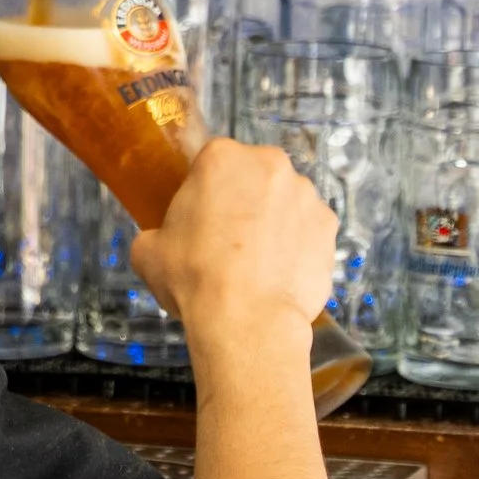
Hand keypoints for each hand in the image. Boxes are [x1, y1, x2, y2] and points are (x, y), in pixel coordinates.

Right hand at [129, 139, 337, 351]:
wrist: (248, 321)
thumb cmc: (193, 278)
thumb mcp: (149, 252)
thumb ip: (156, 234)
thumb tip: (160, 242)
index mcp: (222, 157)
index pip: (212, 163)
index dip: (207, 192)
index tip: (202, 221)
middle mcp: (269, 164)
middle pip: (254, 176)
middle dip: (246, 200)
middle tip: (230, 241)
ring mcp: (306, 194)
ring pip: (286, 201)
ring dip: (275, 222)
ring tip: (260, 264)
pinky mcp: (329, 227)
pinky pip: (310, 230)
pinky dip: (300, 247)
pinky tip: (283, 274)